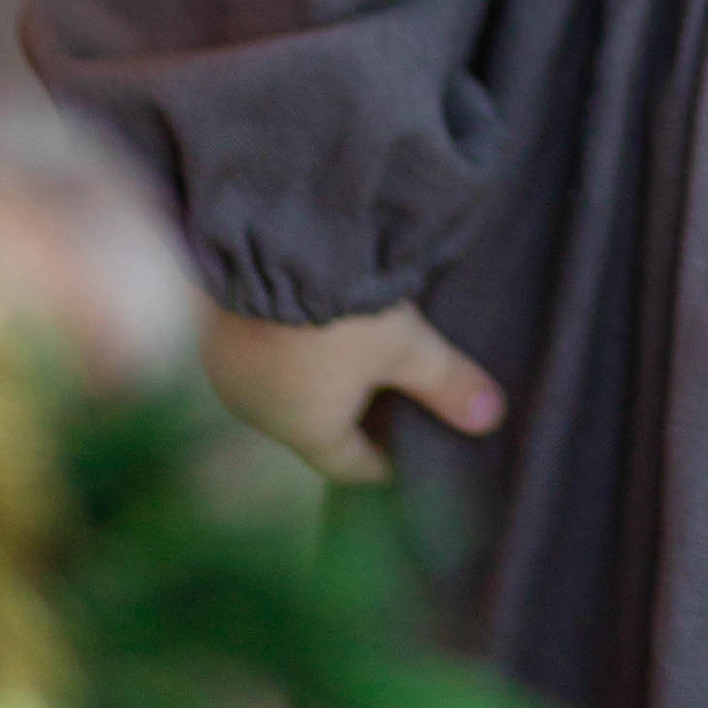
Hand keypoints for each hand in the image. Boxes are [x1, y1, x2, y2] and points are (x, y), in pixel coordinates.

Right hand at [199, 297, 505, 486]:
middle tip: (391, 398)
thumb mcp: (406, 344)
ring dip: (316, 377)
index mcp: (304, 430)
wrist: (267, 242)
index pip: (348, 465)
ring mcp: (229, 371)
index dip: (383, 461)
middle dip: (351, 416)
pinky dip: (287, 346)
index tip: (407, 455)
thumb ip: (447, 383)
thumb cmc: (341, 306)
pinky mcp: (215, 329)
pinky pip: (258, 352)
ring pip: (282, 388)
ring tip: (355, 353)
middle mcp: (258, 412)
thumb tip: (492, 420)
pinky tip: (310, 319)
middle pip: (313, 427)